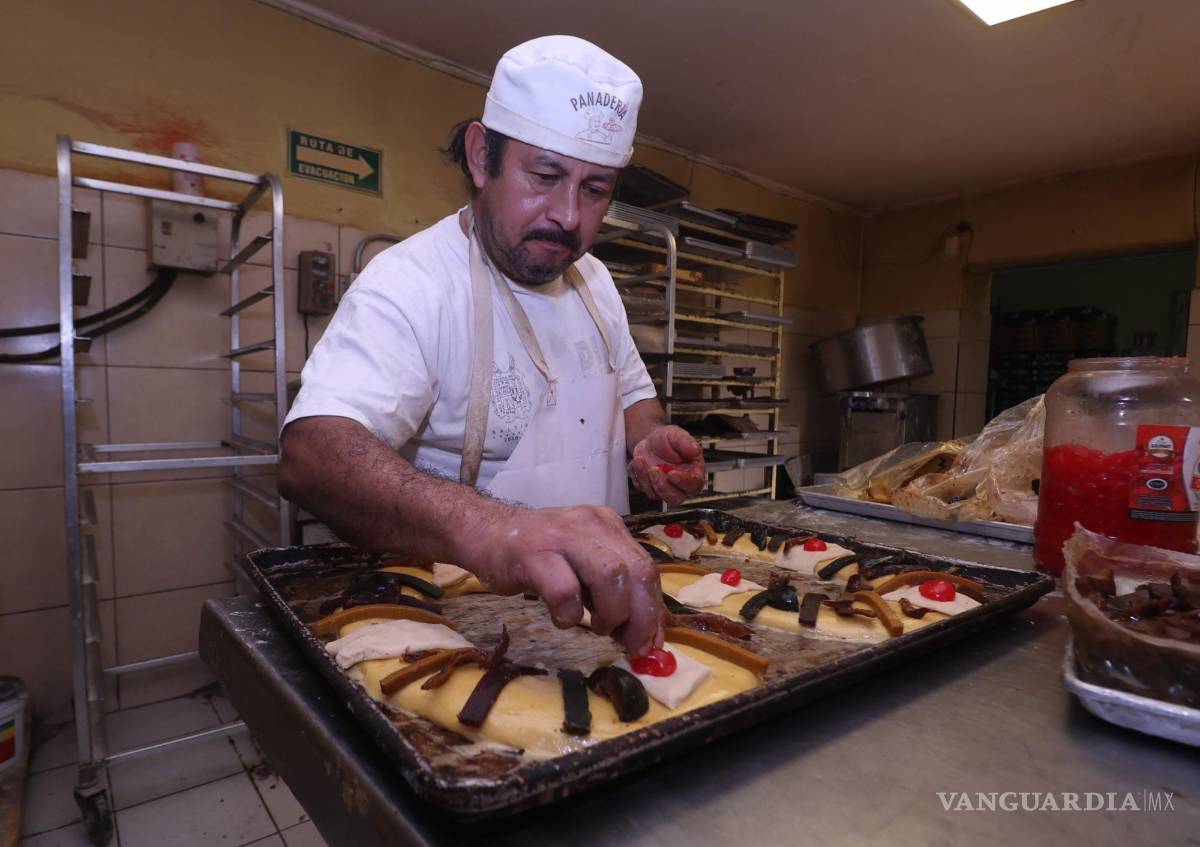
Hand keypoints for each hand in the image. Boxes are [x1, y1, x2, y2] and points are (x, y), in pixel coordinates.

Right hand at [460, 504, 664, 655]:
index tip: (652, 642)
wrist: (484, 532)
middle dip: (641, 617)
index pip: (646, 567)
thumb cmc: (537, 555)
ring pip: (611, 576)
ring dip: (610, 614)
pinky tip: (561, 617)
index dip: (654, 610)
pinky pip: (566, 590)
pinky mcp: (533, 553)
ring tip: (596, 627)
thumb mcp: (582, 564)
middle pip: (637, 570)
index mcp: (608, 526)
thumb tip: (642, 632)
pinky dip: (569, 614)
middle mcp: (592, 524)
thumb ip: (611, 588)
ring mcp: (563, 536)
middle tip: (630, 645)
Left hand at [628, 425, 705, 505]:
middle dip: (662, 486)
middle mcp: (680, 484)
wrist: (651, 441)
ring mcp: (664, 488)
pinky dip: (637, 475)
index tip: (672, 474)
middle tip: (653, 469)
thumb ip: (686, 442)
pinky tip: (636, 462)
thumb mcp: (677, 434)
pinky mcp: (649, 488)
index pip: (694, 484)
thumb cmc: (668, 439)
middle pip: (675, 498)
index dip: (683, 482)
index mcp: (694, 472)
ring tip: (640, 459)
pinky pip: (642, 488)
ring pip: (656, 495)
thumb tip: (695, 449)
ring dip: (646, 479)